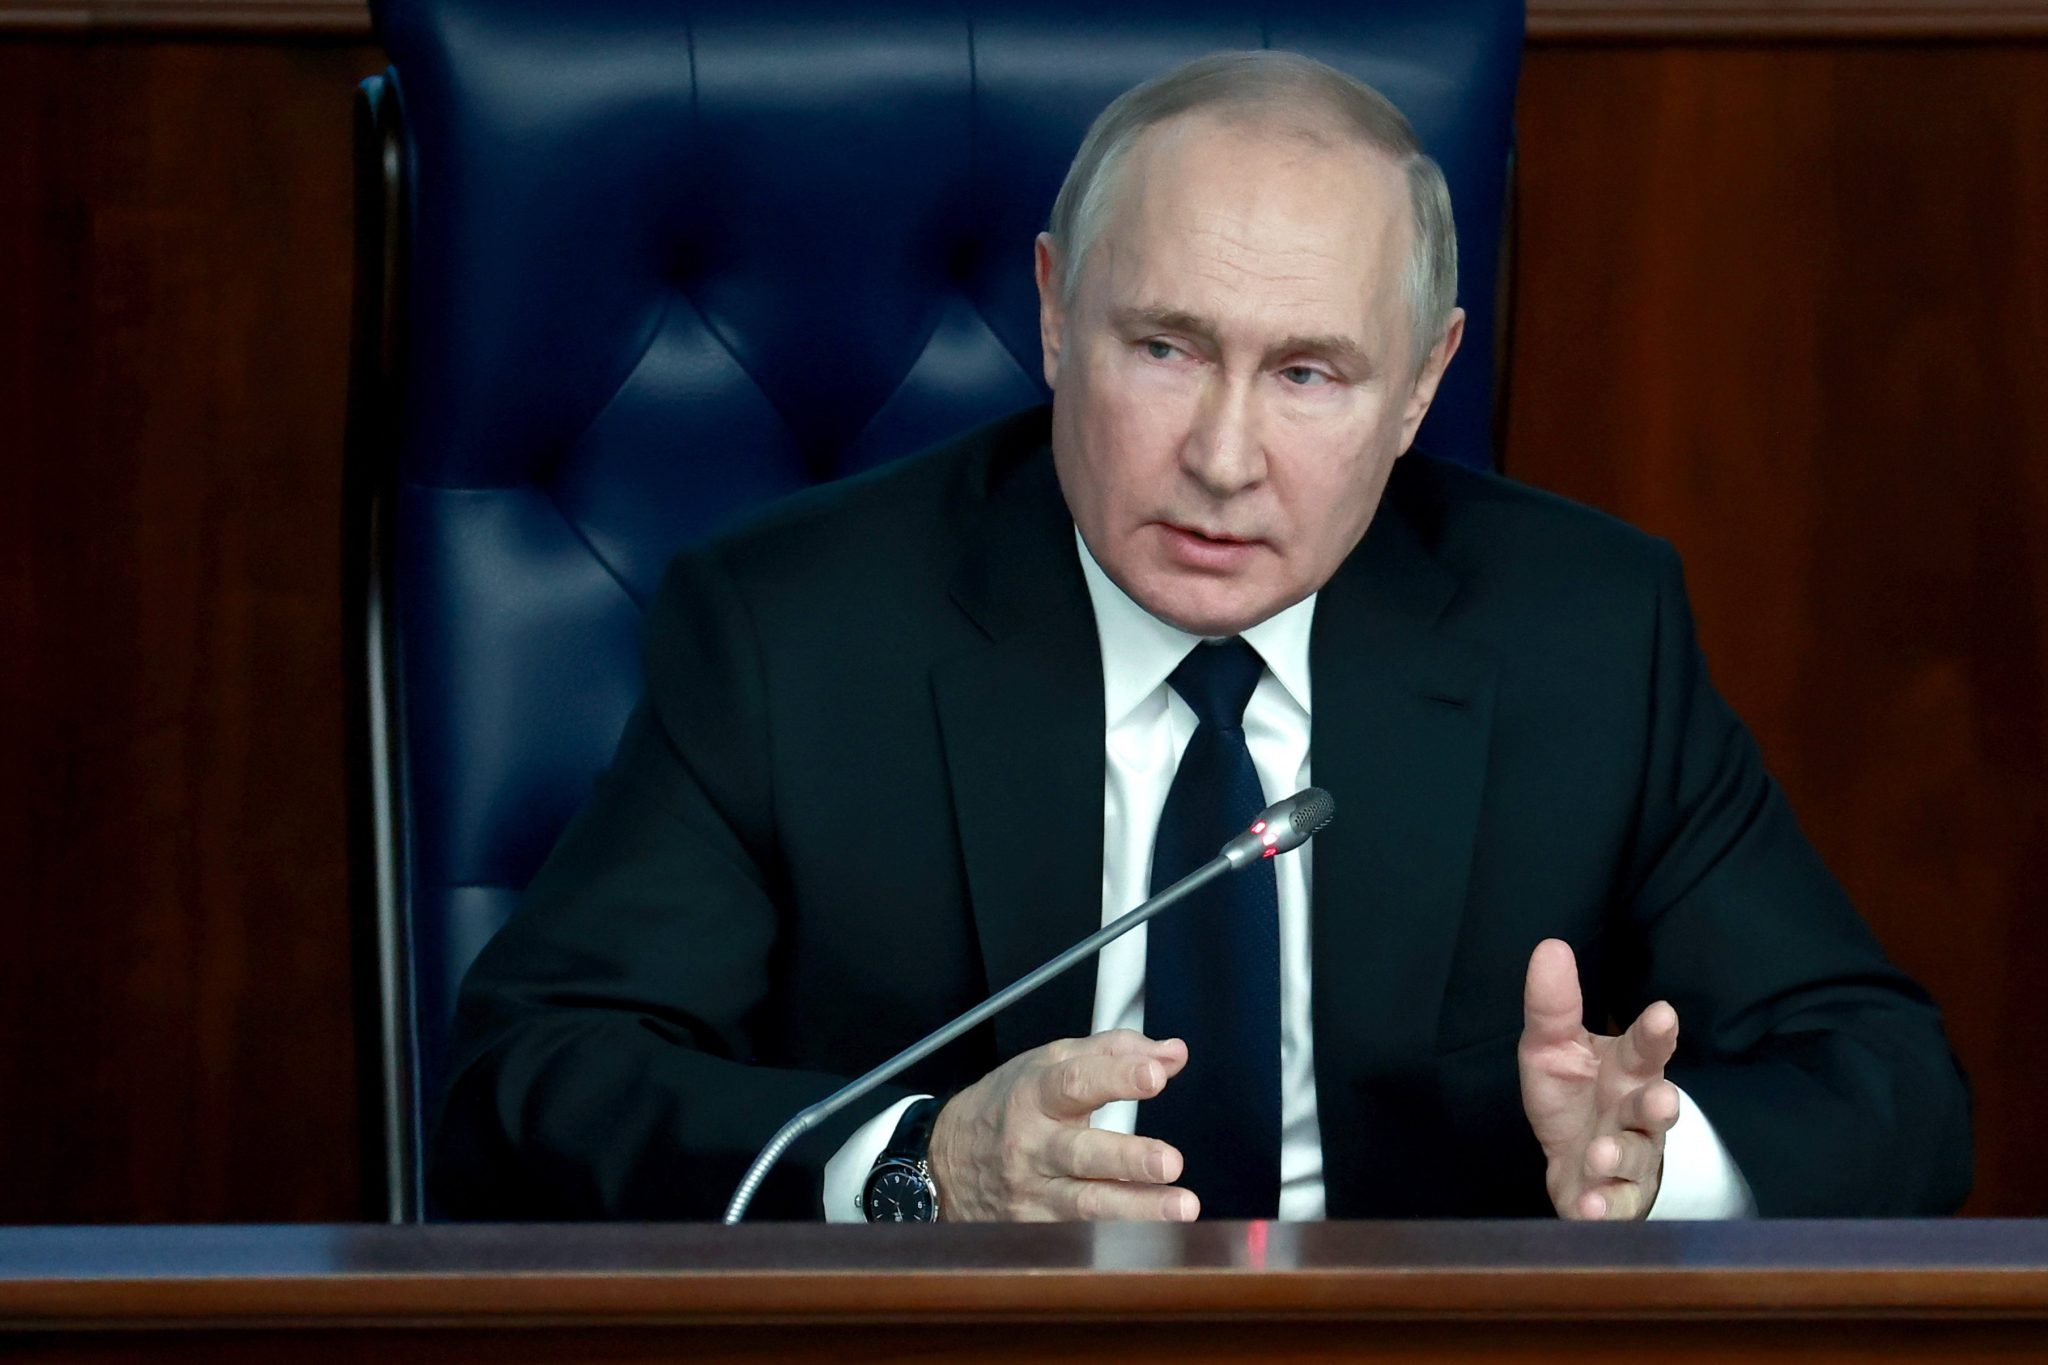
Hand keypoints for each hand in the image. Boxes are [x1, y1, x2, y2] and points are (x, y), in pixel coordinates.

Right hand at [928, 1029, 1198, 1221]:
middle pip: (1081, 1153)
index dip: (1116, 1077)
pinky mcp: (1033, 1229)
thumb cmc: (1008, 1105)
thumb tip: (1173, 1053)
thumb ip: (1114, 1052)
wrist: (943, 1162)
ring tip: (1180, 1208)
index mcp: (1035, 1094)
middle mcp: (1032, 1145)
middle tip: (1170, 1162)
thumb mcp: (1048, 1063)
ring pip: (1084, 1204)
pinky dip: (1115, 1240)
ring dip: (1136, 1210)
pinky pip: (1078, 1236)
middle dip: (1127, 1159)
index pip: (1076, 1082)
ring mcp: (1031, 1192)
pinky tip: (1152, 1240)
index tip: (1155, 1075)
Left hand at [1518, 938, 1680, 1219]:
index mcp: (1627, 1070)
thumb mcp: (1552, 1048)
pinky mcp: (1614, 1199)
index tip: (1662, 1014)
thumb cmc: (1573, 1096)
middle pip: (1656, 1106)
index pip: (1646, 1048)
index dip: (1655, 1033)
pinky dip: (1602, 1207)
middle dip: (1659, 1103)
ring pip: (1634, 1157)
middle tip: (1659, 1097)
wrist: (1576, 1164)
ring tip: (1598, 1153)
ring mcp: (1631, 1159)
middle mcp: (1637, 1113)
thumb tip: (1551, 945)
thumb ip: (1553, 1006)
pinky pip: (1613, 1206)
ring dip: (1618, 1155)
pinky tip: (1587, 1207)